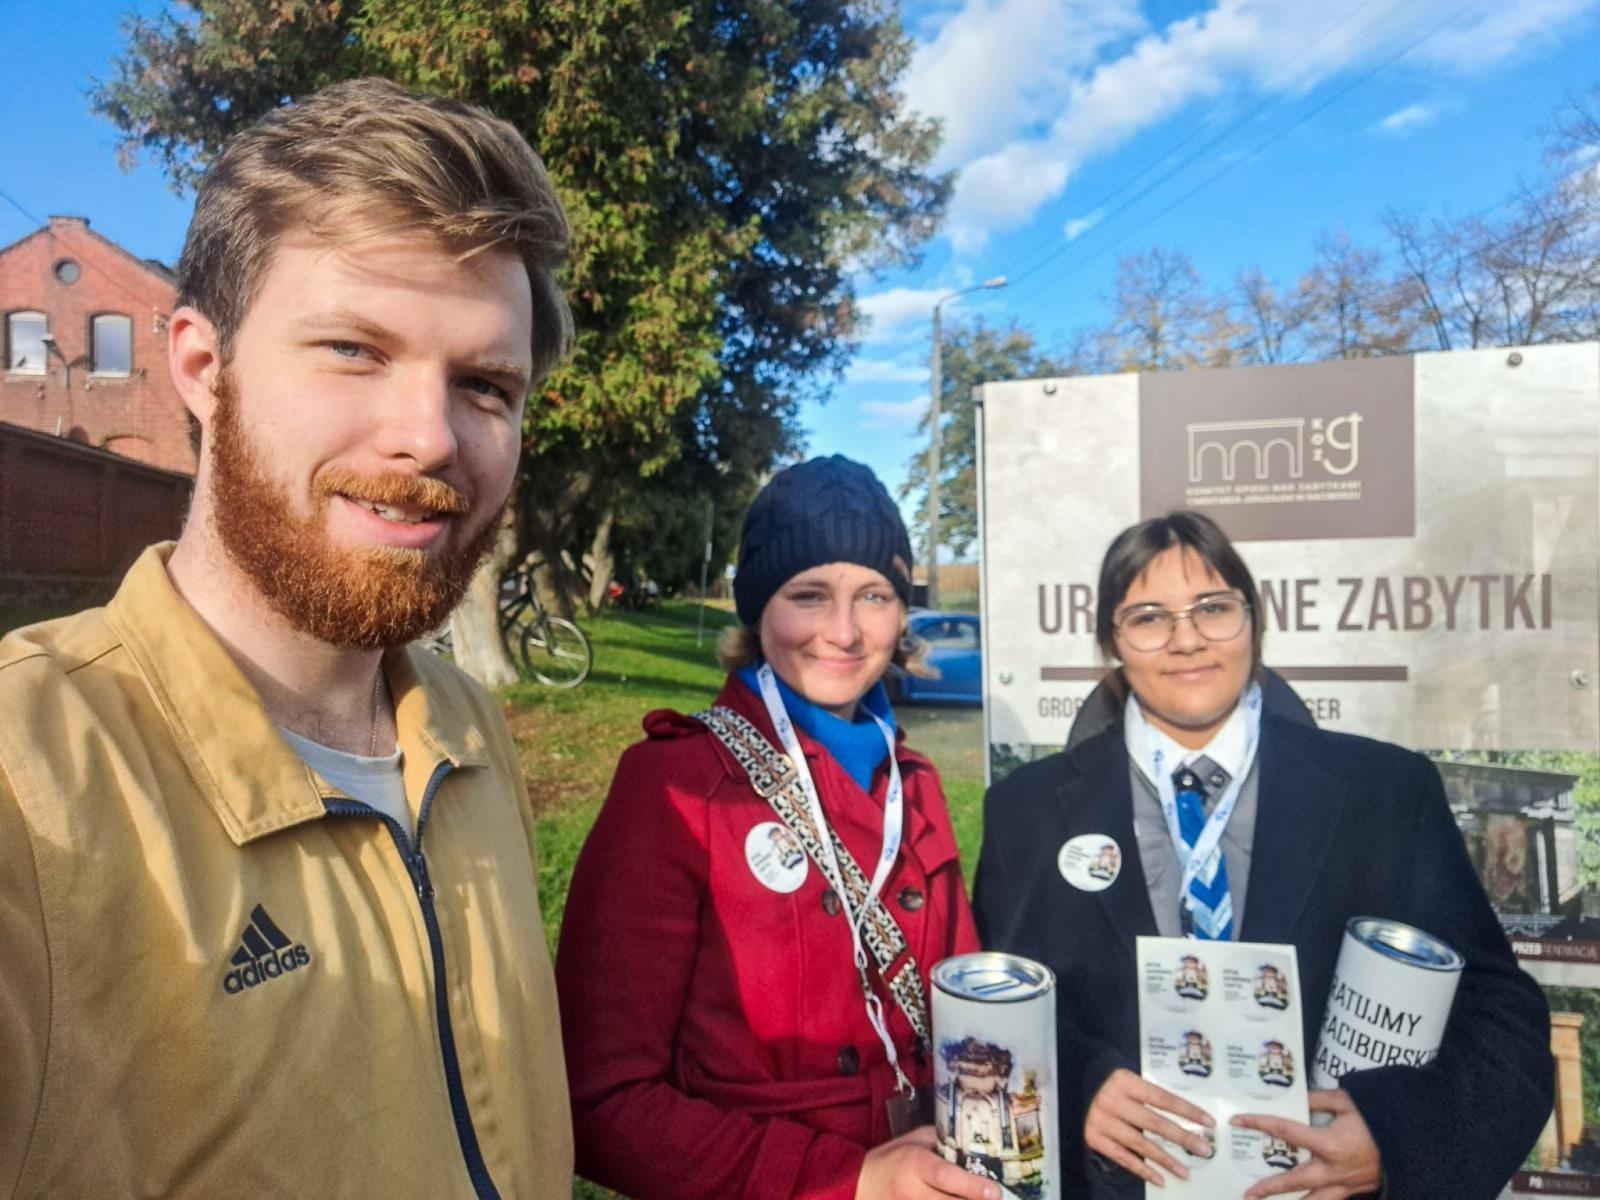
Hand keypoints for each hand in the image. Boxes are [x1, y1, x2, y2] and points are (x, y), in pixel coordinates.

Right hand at [854, 1126, 1002, 1199]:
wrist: (860, 1183)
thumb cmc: (892, 1158)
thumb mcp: (914, 1140)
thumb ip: (943, 1141)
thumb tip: (975, 1147)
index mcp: (914, 1164)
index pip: (946, 1177)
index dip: (972, 1186)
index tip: (994, 1191)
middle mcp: (911, 1192)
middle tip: (996, 1199)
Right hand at [1084, 1068, 1215, 1186]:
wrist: (1077, 1089)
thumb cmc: (1115, 1088)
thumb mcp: (1132, 1083)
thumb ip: (1154, 1098)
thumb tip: (1190, 1121)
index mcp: (1124, 1081)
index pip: (1162, 1098)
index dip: (1187, 1111)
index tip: (1209, 1123)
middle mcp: (1111, 1100)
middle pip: (1153, 1122)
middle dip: (1182, 1138)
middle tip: (1204, 1149)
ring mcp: (1101, 1120)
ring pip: (1140, 1144)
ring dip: (1166, 1160)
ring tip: (1186, 1172)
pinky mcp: (1095, 1138)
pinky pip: (1123, 1158)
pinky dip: (1143, 1170)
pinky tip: (1161, 1178)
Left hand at [1233, 1088, 1382, 1199]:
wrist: (1412, 1144)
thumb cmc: (1379, 1119)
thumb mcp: (1348, 1101)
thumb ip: (1318, 1099)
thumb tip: (1295, 1095)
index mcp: (1330, 1143)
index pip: (1286, 1131)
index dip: (1260, 1124)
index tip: (1238, 1121)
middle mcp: (1333, 1169)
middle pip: (1293, 1181)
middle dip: (1268, 1188)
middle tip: (1246, 1194)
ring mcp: (1344, 1184)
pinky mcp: (1353, 1191)